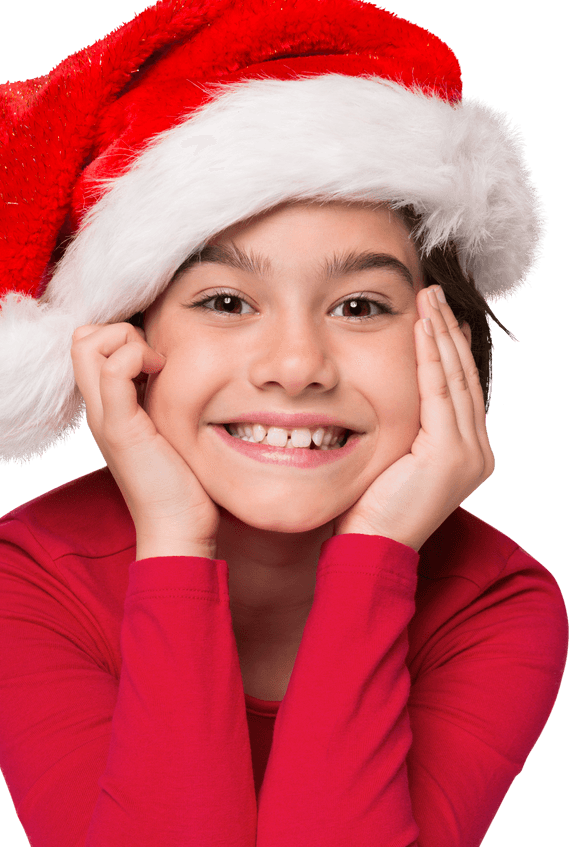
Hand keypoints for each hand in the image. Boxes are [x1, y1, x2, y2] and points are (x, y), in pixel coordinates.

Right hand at [71, 322, 220, 556]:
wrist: (176, 528)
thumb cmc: (179, 483)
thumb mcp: (166, 429)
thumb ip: (160, 400)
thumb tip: (172, 367)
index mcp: (106, 408)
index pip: (86, 346)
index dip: (117, 336)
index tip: (155, 358)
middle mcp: (97, 410)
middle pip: (79, 339)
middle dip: (118, 330)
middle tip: (154, 358)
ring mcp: (104, 418)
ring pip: (87, 345)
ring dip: (127, 341)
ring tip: (157, 367)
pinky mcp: (120, 428)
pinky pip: (111, 371)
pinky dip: (135, 358)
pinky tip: (162, 375)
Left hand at [333, 286, 494, 550]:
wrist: (371, 551)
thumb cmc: (368, 514)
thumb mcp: (392, 464)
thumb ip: (402, 433)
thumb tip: (387, 402)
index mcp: (467, 456)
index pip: (459, 391)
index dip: (448, 350)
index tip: (435, 317)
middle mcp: (477, 454)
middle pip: (463, 378)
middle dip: (448, 333)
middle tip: (433, 295)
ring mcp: (469, 454)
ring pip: (455, 378)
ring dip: (440, 334)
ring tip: (428, 299)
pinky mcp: (451, 454)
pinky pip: (439, 391)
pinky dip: (431, 356)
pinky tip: (423, 327)